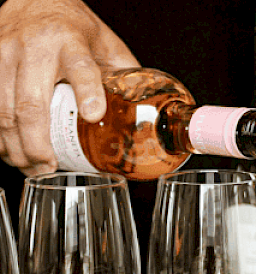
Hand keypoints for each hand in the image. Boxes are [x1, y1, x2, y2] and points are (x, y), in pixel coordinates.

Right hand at [0, 0, 139, 175]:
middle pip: (31, 103)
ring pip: (4, 108)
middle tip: (48, 166)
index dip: (87, 92)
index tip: (93, 114)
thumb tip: (145, 117)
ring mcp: (6, 53)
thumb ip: (123, 76)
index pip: (81, 67)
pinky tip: (10, 151)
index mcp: (72, 42)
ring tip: (30, 167)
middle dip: (38, 143)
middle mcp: (36, 46)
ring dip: (15, 146)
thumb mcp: (106, 46)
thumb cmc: (74, 28)